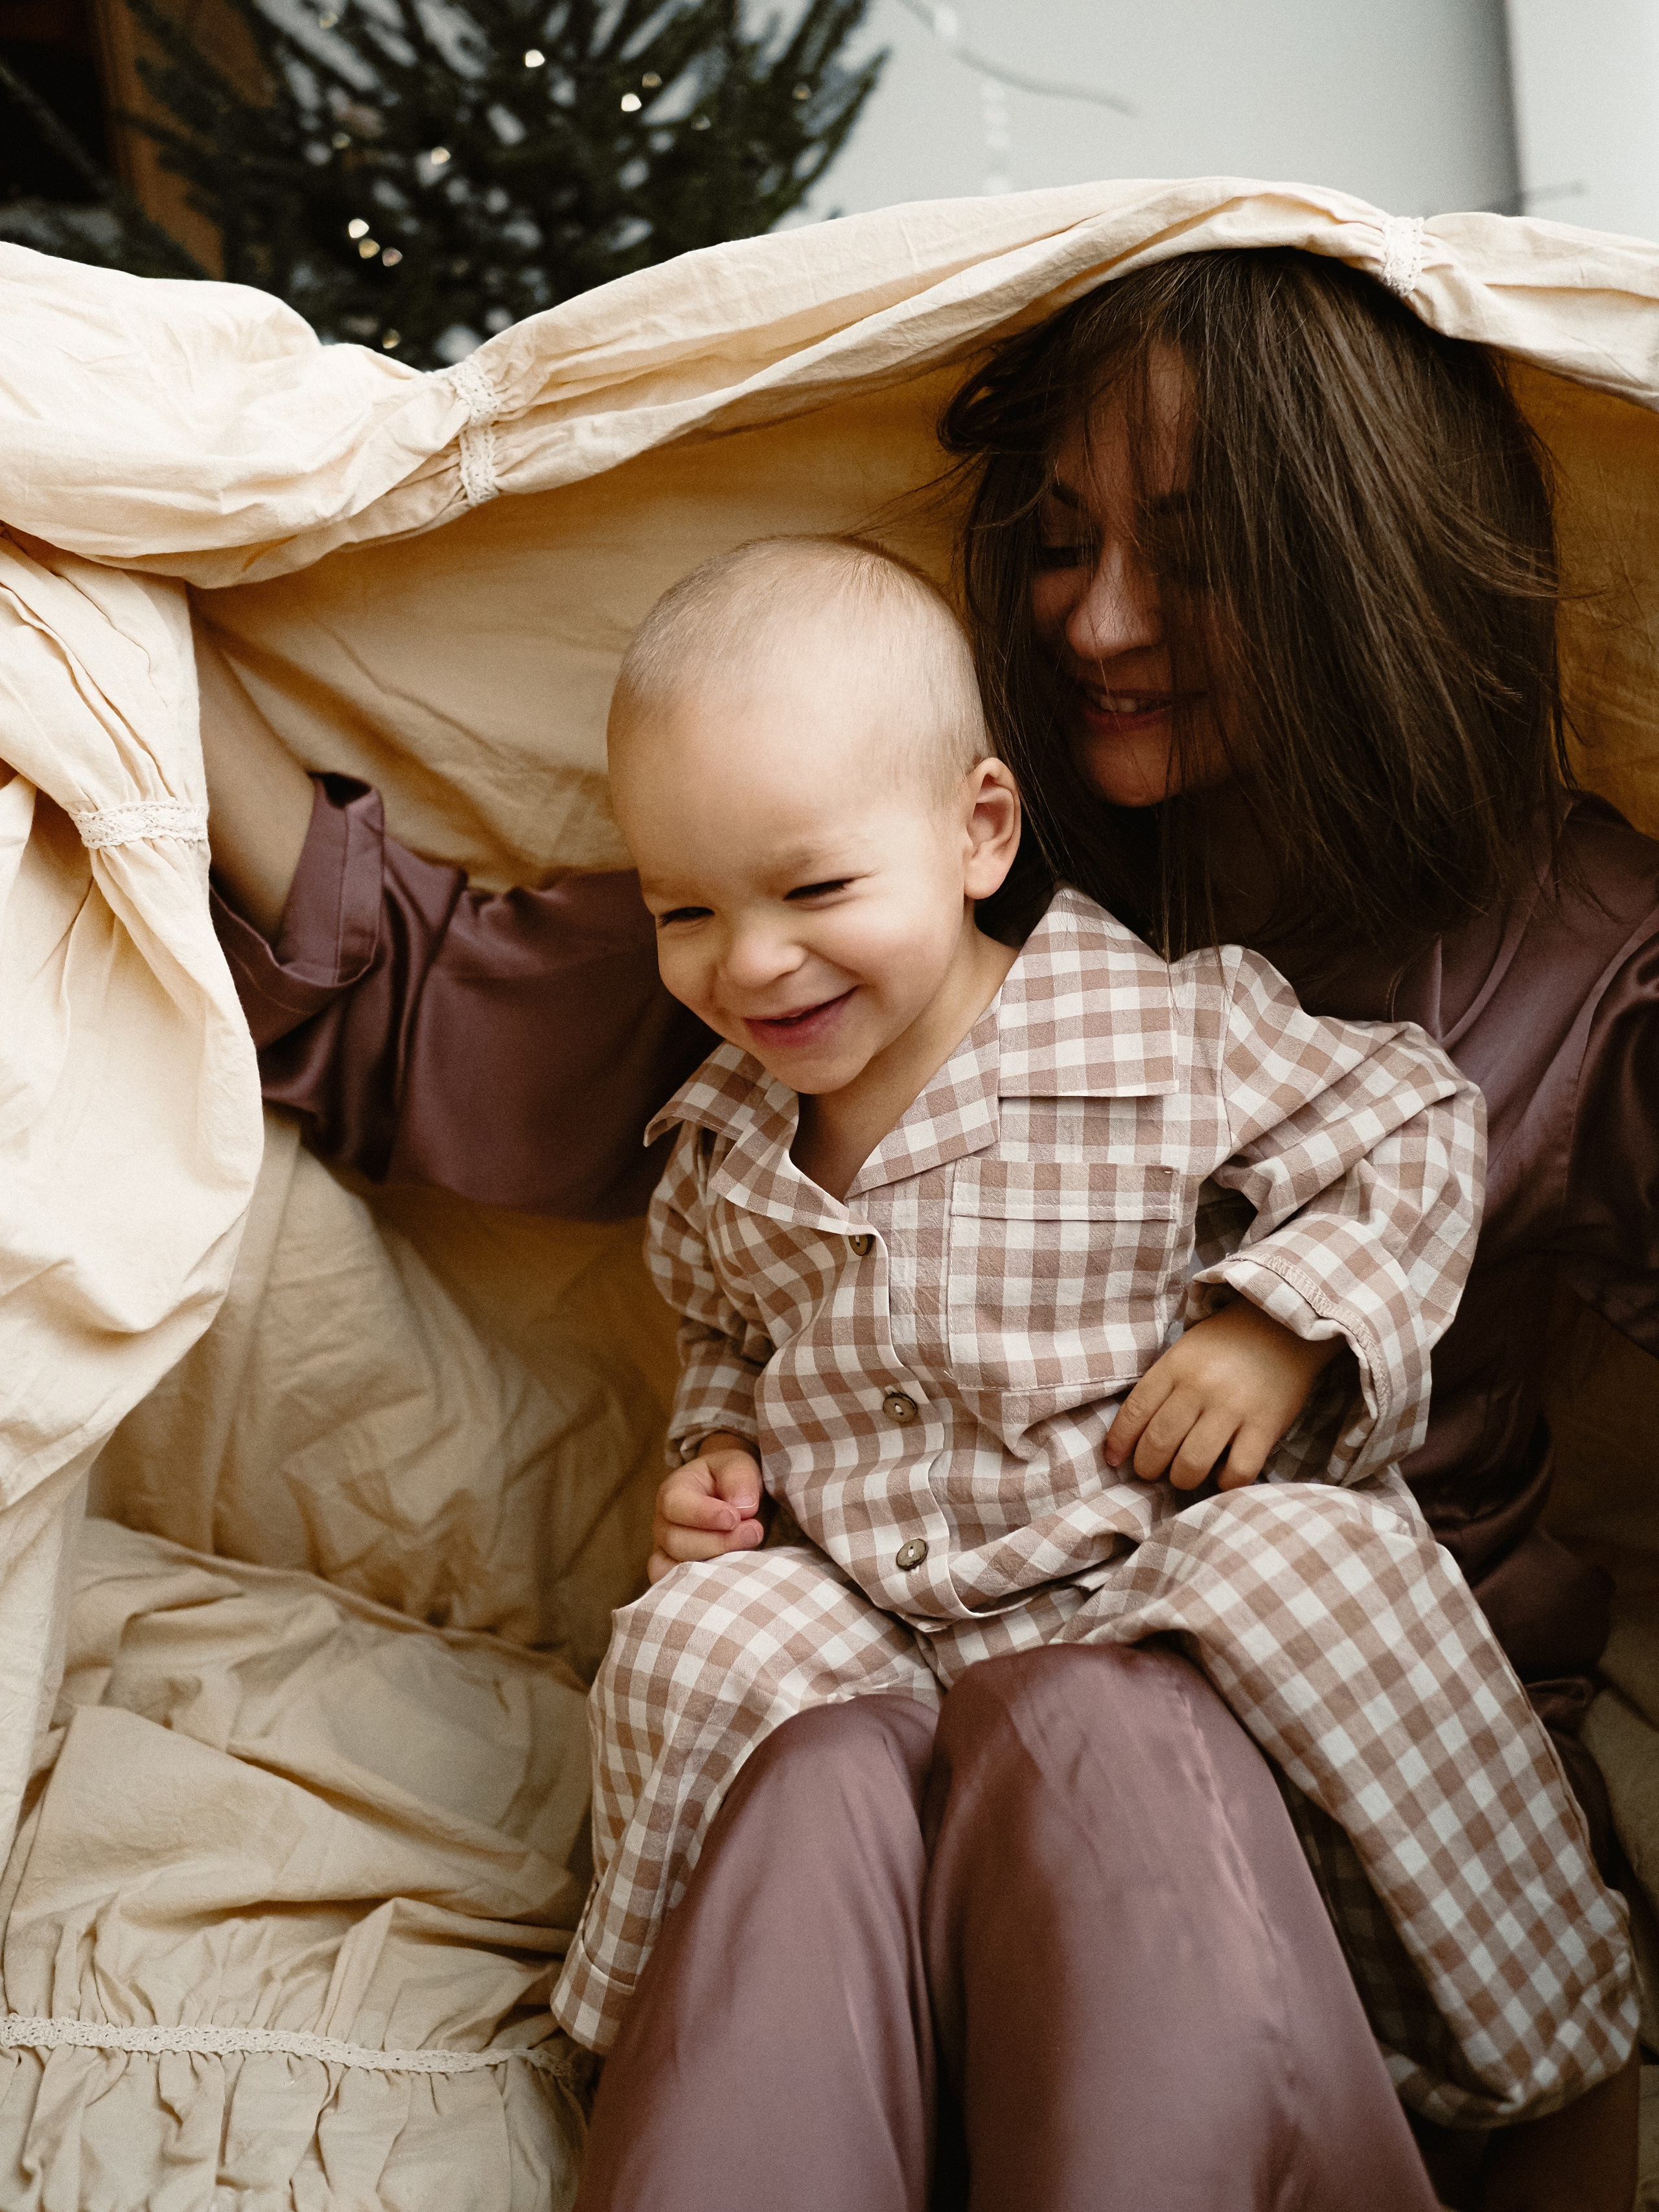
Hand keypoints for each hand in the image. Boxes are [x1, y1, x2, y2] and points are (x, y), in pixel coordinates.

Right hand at [647, 1434, 765, 1582]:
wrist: (736, 1500)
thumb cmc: (734, 1480)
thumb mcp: (738, 1465)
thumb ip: (739, 1478)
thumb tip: (743, 1507)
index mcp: (673, 1492)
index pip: (675, 1505)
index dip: (703, 1515)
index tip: (735, 1518)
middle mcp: (664, 1525)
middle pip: (677, 1542)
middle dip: (719, 1542)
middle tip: (754, 1532)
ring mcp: (668, 1553)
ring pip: (676, 1571)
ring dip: (714, 1567)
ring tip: (746, 1557)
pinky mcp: (679, 1576)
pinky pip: (678, 1591)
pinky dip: (703, 1589)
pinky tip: (731, 1578)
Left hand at [1103, 1301, 1342, 1491]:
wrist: (1284, 1326)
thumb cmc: (1227, 1344)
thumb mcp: (1185, 1352)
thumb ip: (1162, 1386)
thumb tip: (1133, 1435)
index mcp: (1175, 1366)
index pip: (1135, 1411)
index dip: (1119, 1442)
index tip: (1114, 1460)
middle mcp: (1200, 1387)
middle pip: (1158, 1443)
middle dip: (1147, 1467)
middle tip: (1152, 1471)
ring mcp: (1233, 1407)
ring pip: (1192, 1463)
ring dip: (1181, 1479)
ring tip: (1184, 1475)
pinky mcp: (1266, 1425)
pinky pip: (1238, 1470)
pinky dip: (1225, 1482)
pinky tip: (1222, 1474)